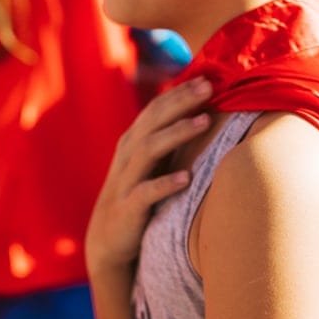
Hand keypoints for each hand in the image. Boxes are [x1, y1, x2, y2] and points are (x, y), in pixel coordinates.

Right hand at [86, 76, 212, 273]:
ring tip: (205, 121)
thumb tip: (204, 114)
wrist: (109, 241)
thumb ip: (169, 141)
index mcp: (134, 142)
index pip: (156, 108)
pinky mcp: (129, 208)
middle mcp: (128, 156)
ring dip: (178, 133)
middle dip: (181, 101)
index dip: (180, 91)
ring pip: (150, 149)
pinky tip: (187, 178)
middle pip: (153, 120)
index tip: (208, 77)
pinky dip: (166, 184)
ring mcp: (127, 181)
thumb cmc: (138, 197)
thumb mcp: (151, 165)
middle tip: (209, 87)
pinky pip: (146, 193)